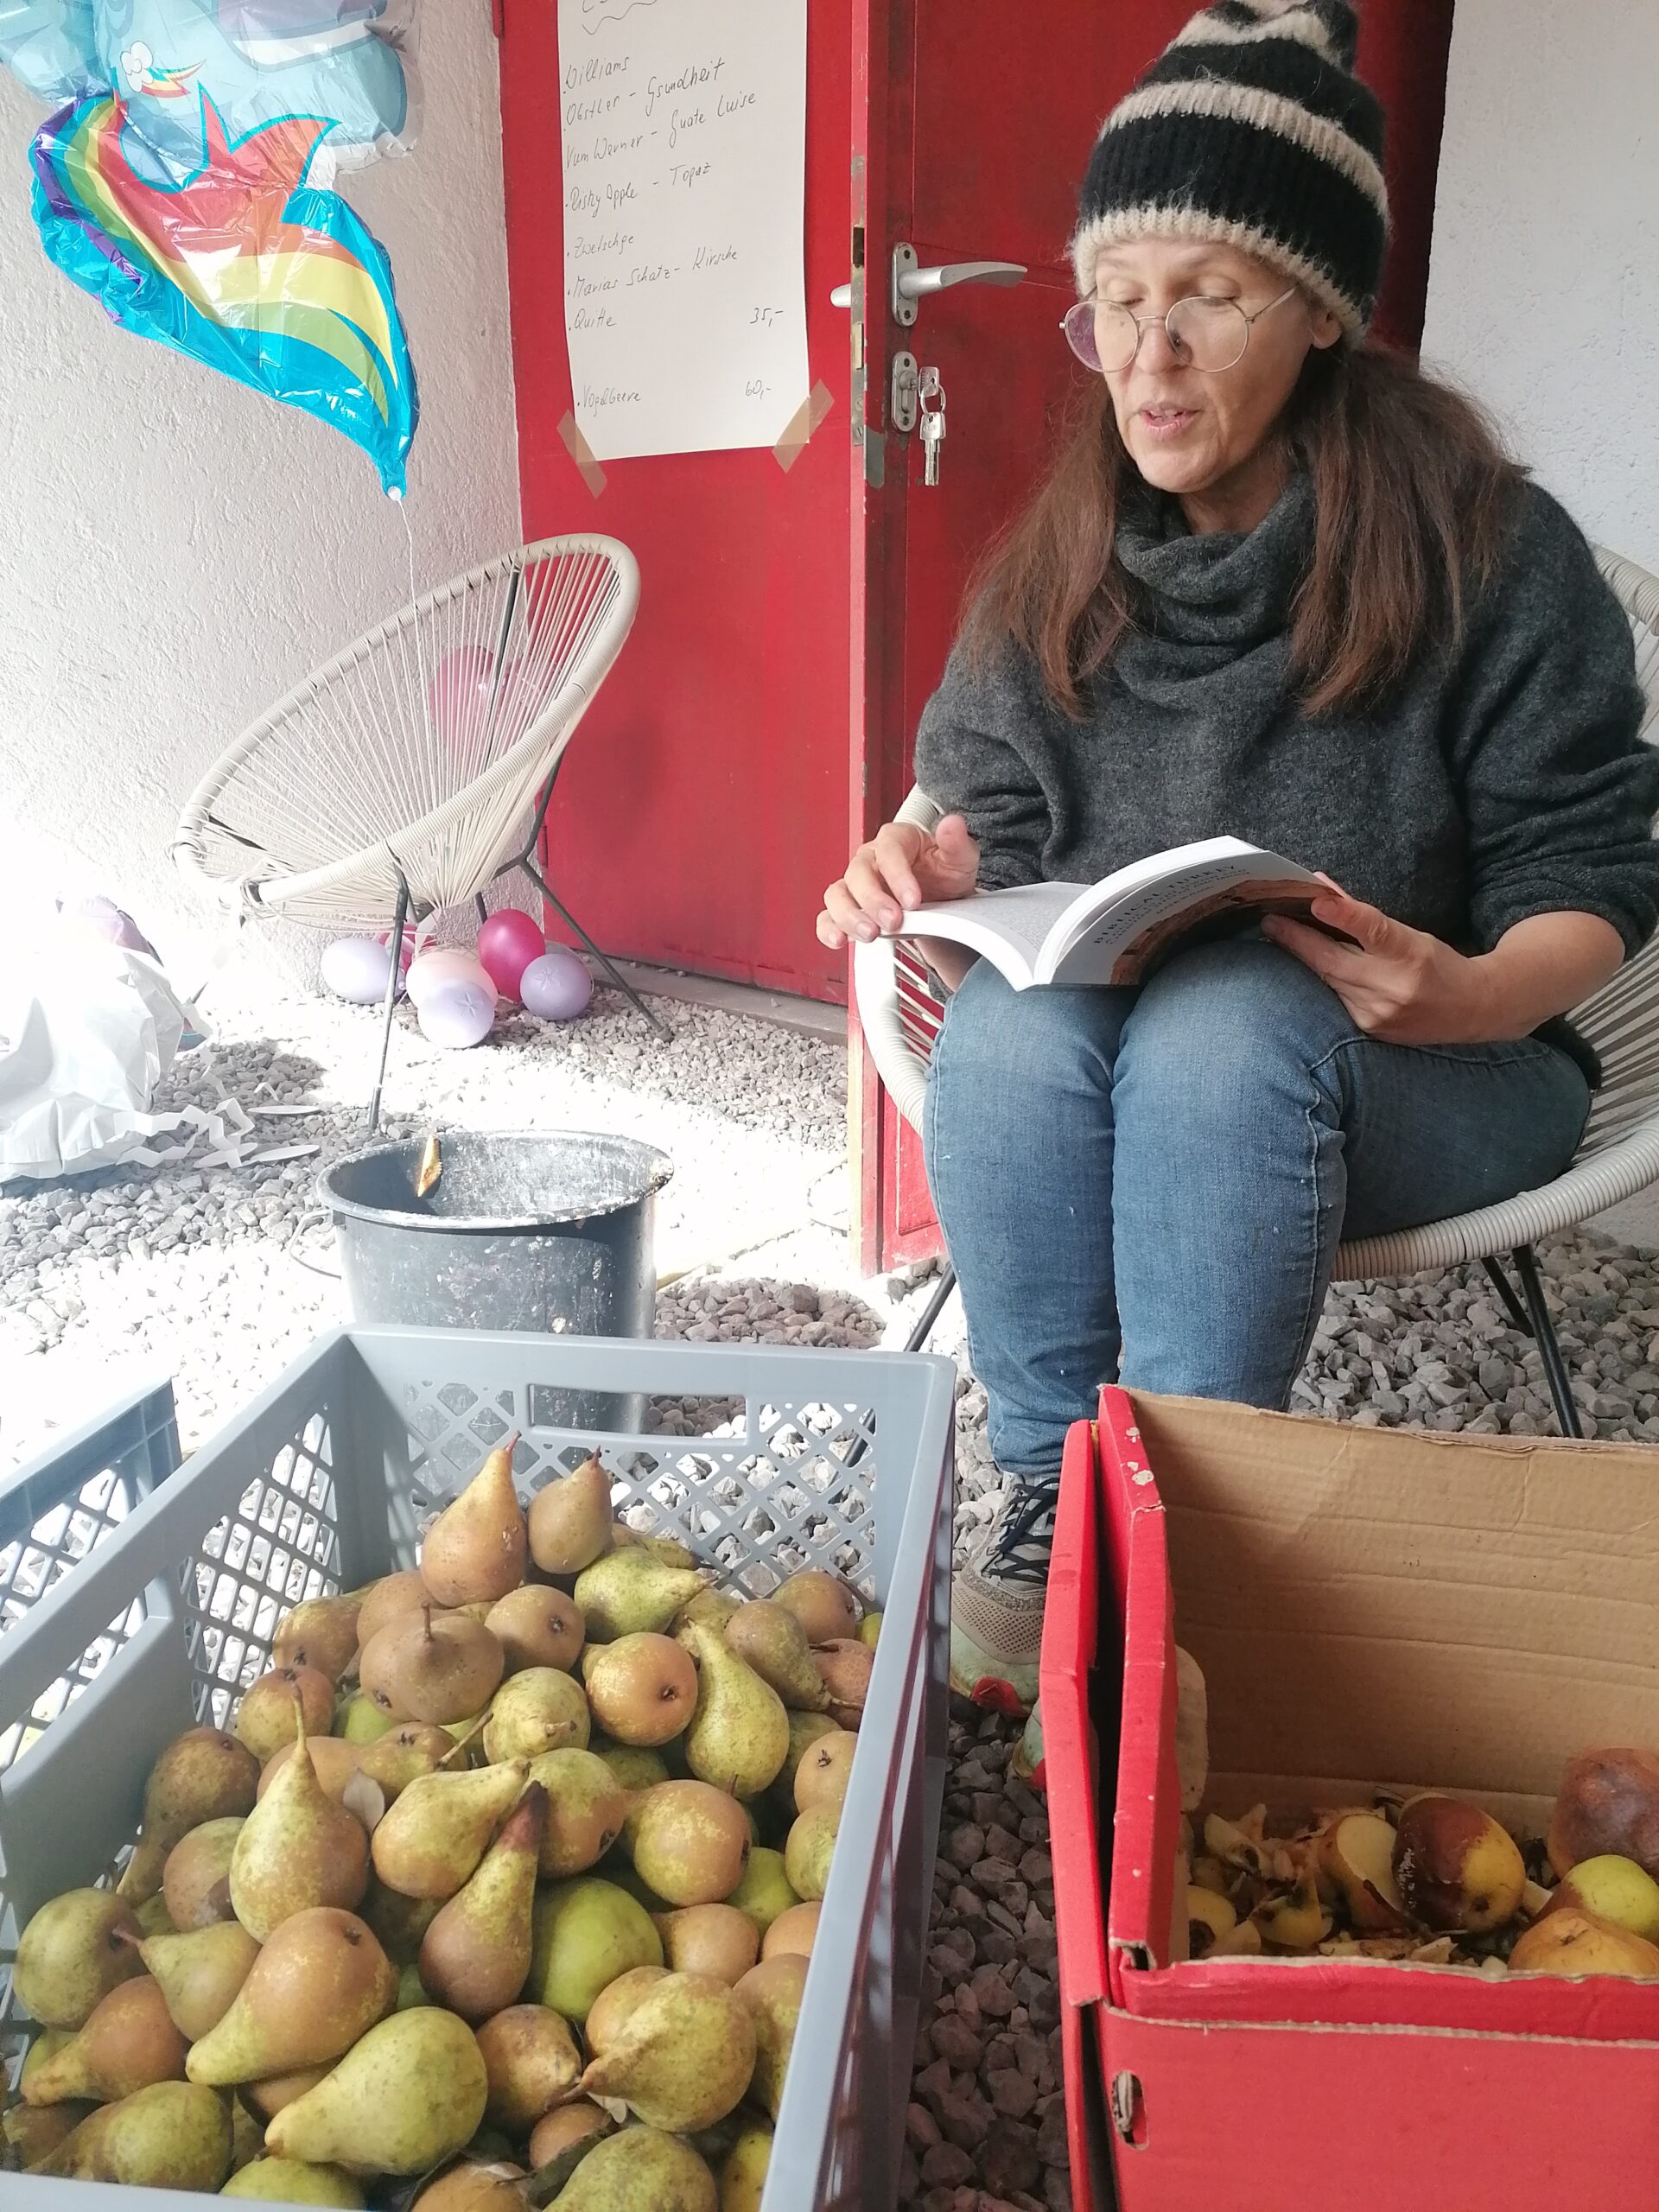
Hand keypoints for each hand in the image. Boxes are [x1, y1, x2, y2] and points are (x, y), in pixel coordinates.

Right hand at [817, 814, 979, 949]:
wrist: (942, 902)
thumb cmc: (944, 875)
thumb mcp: (960, 859)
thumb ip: (956, 843)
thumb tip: (953, 824)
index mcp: (895, 840)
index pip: (888, 851)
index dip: (898, 877)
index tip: (913, 900)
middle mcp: (870, 859)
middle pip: (858, 873)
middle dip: (873, 900)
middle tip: (893, 920)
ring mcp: (856, 885)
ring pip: (838, 894)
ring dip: (849, 916)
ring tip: (869, 934)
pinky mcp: (849, 908)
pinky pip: (828, 916)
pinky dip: (829, 928)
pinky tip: (839, 940)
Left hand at [1260, 876, 1499, 1044]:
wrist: (1471, 1010)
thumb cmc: (1435, 963)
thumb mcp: (1408, 933)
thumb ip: (1362, 915)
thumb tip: (1320, 889)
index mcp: (1410, 954)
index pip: (1375, 931)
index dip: (1345, 914)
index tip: (1317, 899)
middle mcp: (1394, 987)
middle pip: (1334, 960)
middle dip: (1296, 939)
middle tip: (1269, 920)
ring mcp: (1379, 1013)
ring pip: (1328, 981)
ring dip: (1303, 959)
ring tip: (1279, 936)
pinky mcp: (1370, 1030)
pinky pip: (1334, 1000)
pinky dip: (1321, 982)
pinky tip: (1306, 968)